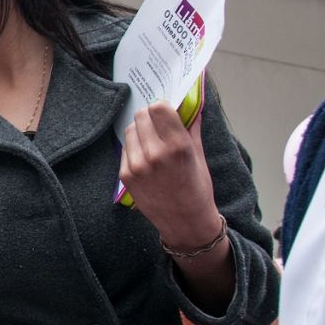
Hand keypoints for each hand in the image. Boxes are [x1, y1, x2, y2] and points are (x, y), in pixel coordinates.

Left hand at [120, 103, 221, 248]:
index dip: (163, 106)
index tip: (167, 111)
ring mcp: (136, 166)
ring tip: (153, 140)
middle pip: (142, 115)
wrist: (184, 222)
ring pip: (131, 129)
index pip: (159, 108)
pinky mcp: (124, 175)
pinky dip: (134, 146)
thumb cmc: (197, 187)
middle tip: (159, 124)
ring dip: (141, 130)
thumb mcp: (199, 155)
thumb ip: (192, 127)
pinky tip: (146, 156)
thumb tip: (189, 102)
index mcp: (178, 147)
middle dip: (151, 116)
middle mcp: (154, 155)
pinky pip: (125, 148)